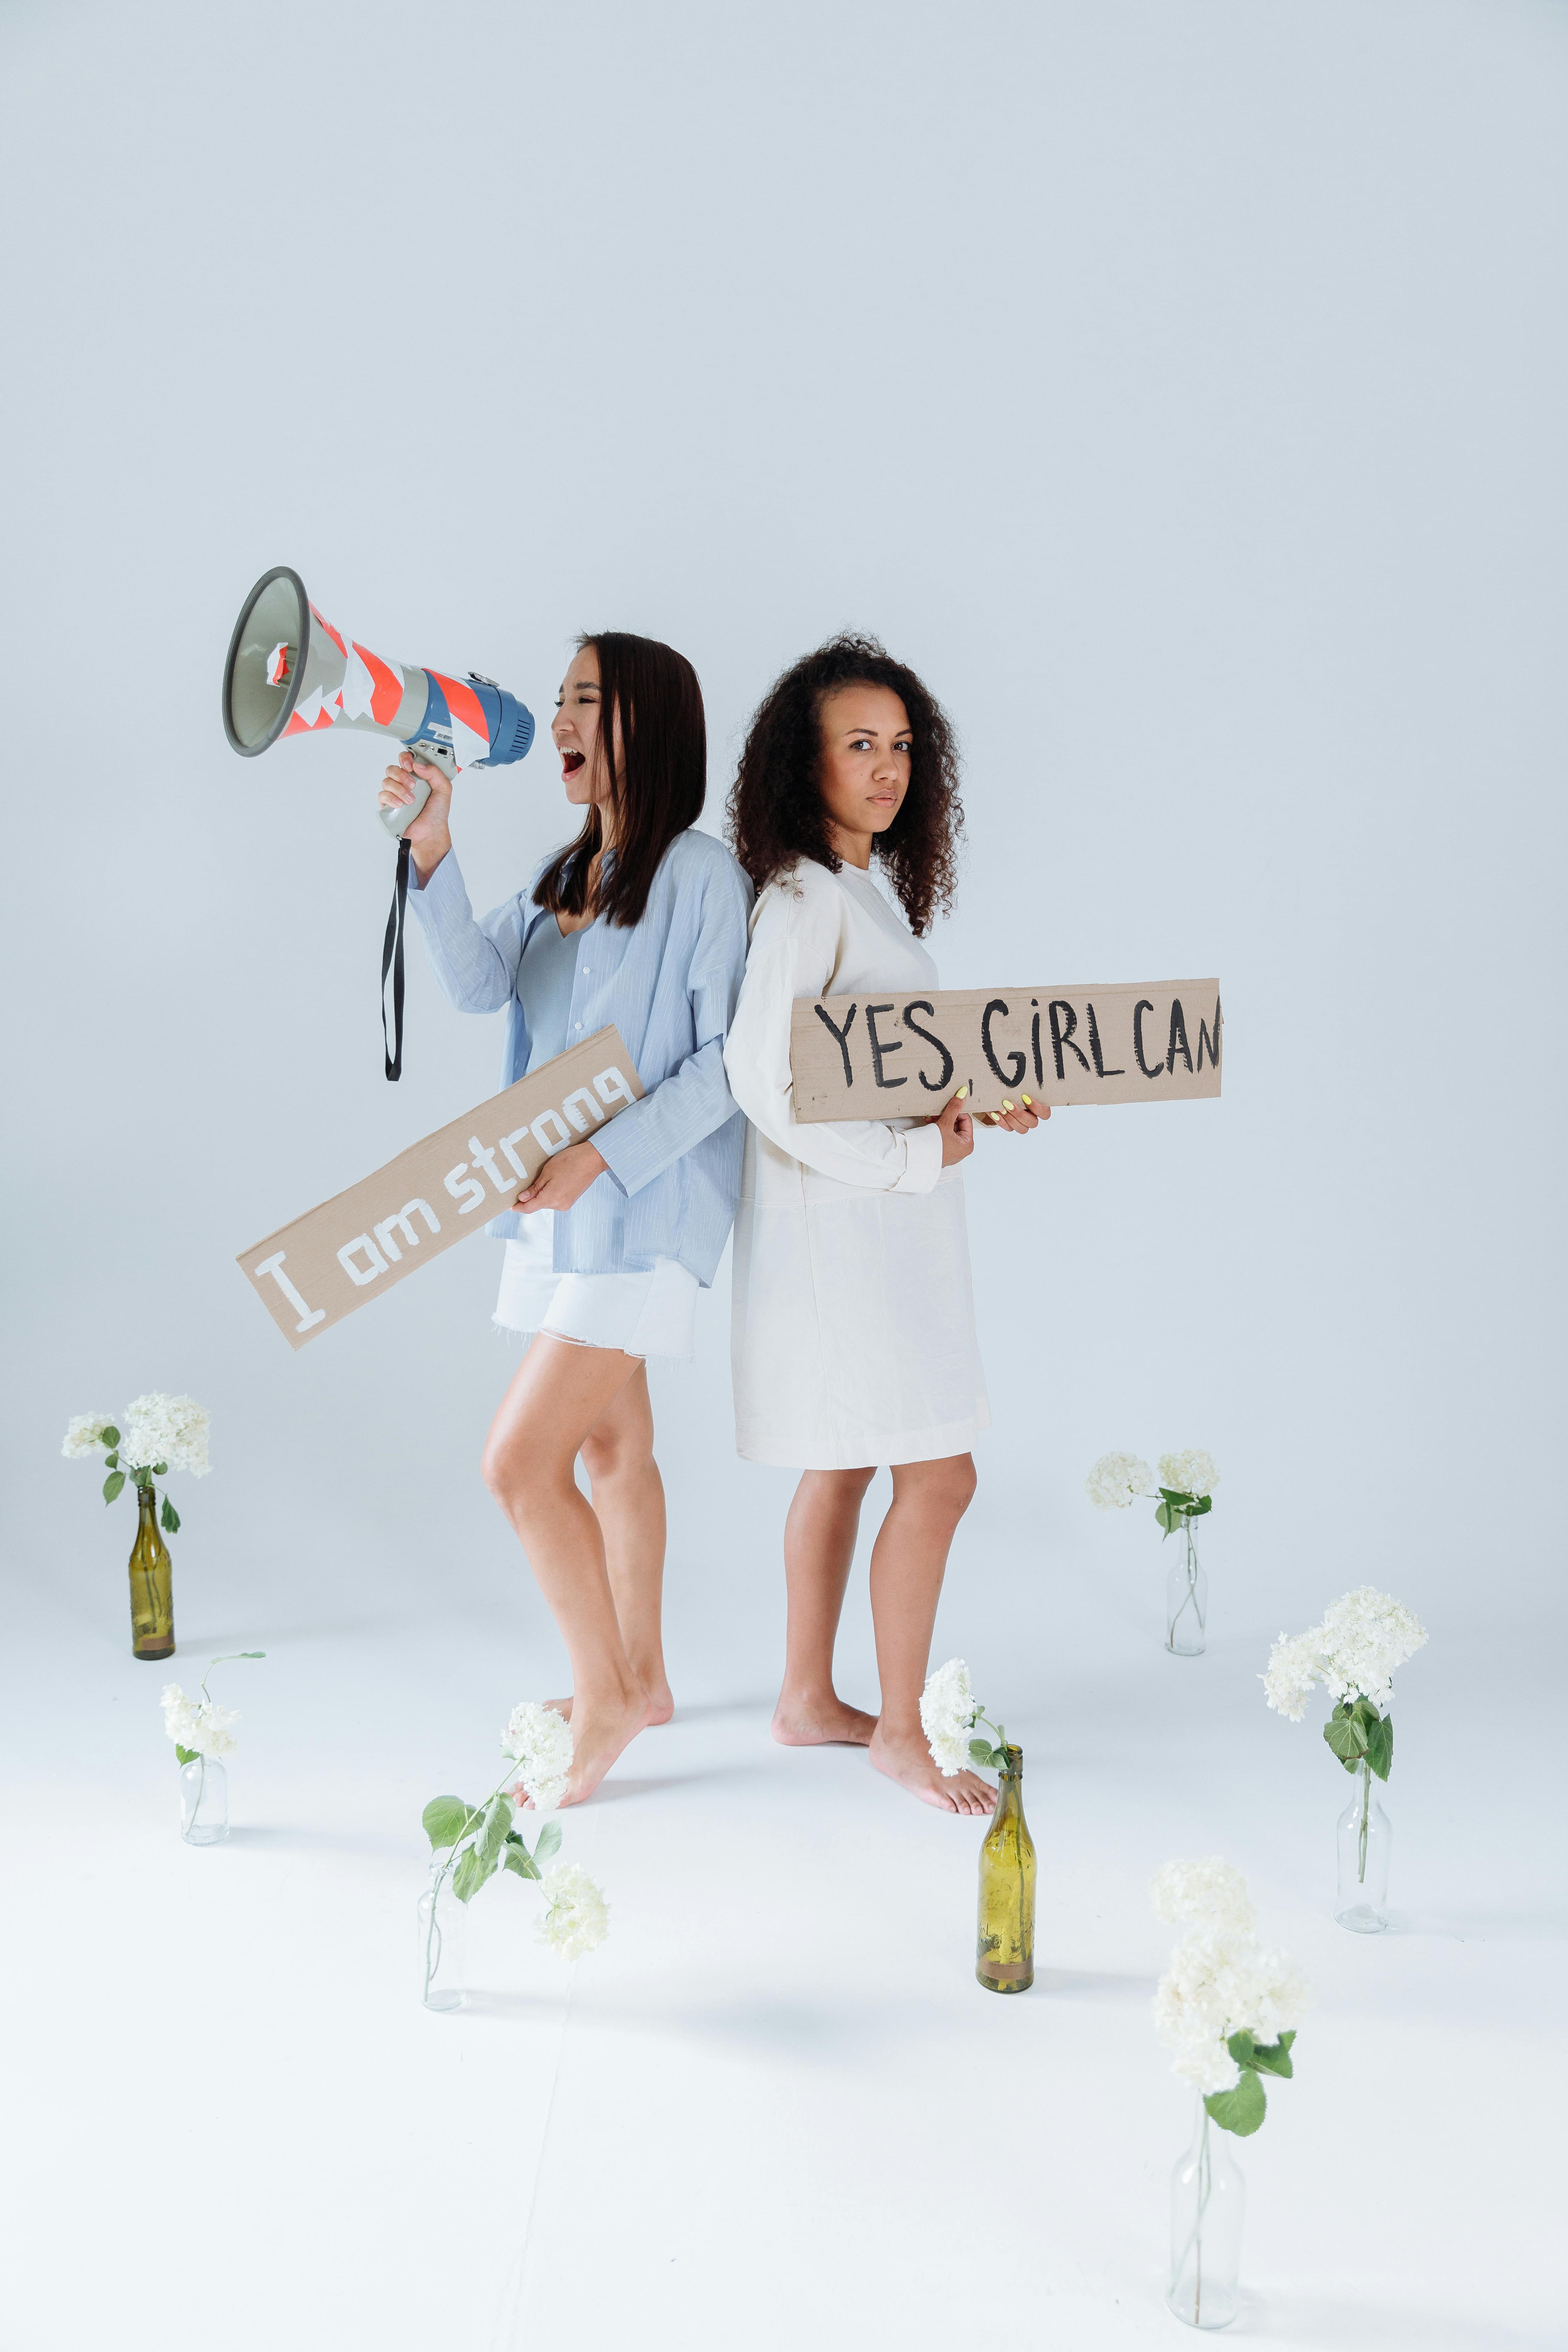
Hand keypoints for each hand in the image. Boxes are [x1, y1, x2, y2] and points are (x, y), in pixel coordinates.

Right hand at [378, 751, 453, 879]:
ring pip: (386, 781)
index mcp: (416, 777)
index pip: (404, 760)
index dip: (405, 759)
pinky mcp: (388, 806)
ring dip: (399, 789)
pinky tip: (400, 805)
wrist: (431, 833)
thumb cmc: (436, 814)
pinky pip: (382, 796)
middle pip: (392, 769)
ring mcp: (395, 795)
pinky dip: (391, 798)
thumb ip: (435, 773)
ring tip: (410, 800)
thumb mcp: (444, 789)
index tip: (410, 765)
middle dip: (401, 775)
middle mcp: (404, 784)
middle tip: (412, 785)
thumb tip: (417, 765)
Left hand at [513, 1140, 608, 1213]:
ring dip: (540, 1195)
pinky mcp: (571, 1200)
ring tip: (541, 1180)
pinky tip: (551, 1182)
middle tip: (523, 1186)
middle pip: (538, 1205)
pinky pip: (555, 1200)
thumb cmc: (570, 1161)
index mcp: (552, 1198)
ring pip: (546, 1202)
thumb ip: (535, 1188)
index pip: (529, 1208)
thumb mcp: (548, 1171)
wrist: (593, 1159)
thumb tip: (522, 1198)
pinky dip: (549, 1194)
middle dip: (529, 1199)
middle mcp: (559, 1205)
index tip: (509, 1205)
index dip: (518, 1207)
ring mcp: (566, 1203)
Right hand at [933, 1086, 973, 1167]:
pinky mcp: (942, 1150)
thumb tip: (963, 1094)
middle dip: (946, 1117)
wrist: (914, 1160)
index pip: (966, 1120)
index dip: (957, 1112)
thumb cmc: (933, 1147)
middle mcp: (961, 1149)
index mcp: (967, 1145)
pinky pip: (943, 1135)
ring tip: (930, 1118)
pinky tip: (928, 1123)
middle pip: (957, 1124)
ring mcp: (951, 1150)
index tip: (948, 1107)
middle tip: (937, 1113)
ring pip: (949, 1129)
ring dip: (940, 1121)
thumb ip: (954, 1108)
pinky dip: (936, 1128)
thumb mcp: (945, 1124)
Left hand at [979, 1092, 1050, 1135]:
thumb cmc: (1012, 1088)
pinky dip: (1001, 1121)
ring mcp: (1023, 1124)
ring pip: (1022, 1129)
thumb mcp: (1017, 1087)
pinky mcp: (1011, 1127)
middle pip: (1033, 1123)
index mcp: (1039, 1107)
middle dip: (1020, 1114)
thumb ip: (1021, 1087)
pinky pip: (1009, 1129)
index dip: (1037, 1108)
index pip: (1045, 1113)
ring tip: (1001, 1109)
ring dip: (1011, 1119)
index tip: (1024, 1097)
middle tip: (1008, 1103)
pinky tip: (995, 1113)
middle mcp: (1033, 1117)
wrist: (998, 1094)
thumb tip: (1019, 1081)